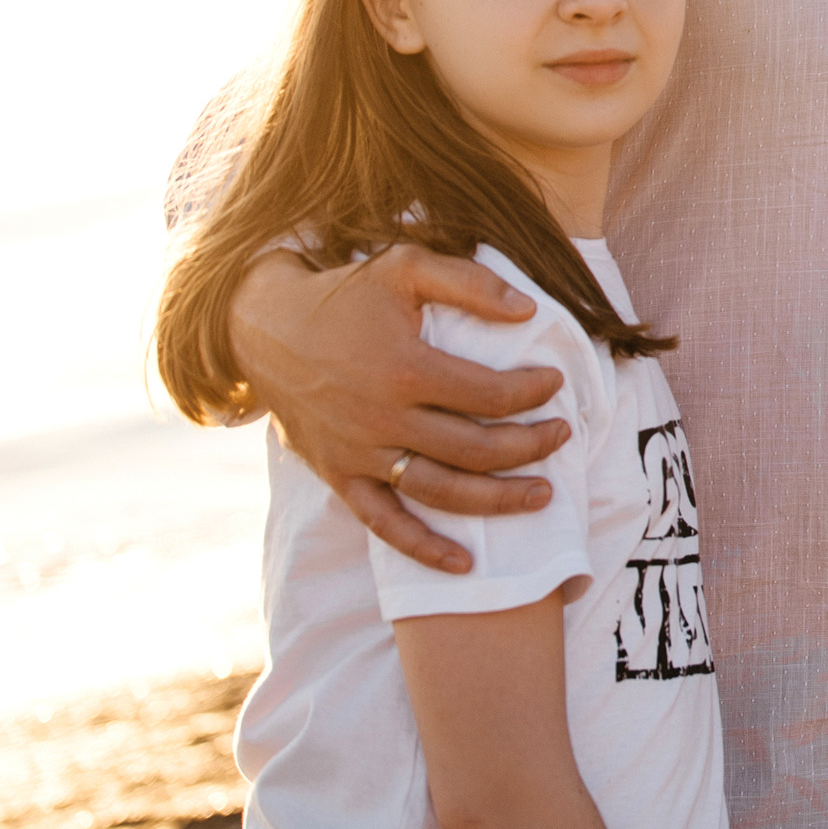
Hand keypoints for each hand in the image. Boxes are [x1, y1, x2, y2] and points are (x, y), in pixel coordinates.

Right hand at [232, 243, 571, 573]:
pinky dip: (424, 548)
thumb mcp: (406, 266)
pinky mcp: (338, 476)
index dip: (533, 393)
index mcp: (405, 369)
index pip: (490, 395)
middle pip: (476, 450)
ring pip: (441, 492)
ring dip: (497, 500)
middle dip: (530, 446)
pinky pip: (384, 524)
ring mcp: (359, 454)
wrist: (263, 328)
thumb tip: (529, 311)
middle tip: (562, 435)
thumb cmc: (345, 294)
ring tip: (542, 495)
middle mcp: (383, 419)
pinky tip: (464, 563)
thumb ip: (471, 284)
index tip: (554, 384)